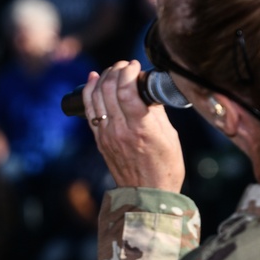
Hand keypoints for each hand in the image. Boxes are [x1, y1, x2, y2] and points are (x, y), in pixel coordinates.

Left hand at [82, 60, 184, 191]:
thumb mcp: (169, 135)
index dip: (128, 71)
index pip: (126, 89)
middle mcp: (119, 129)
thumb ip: (156, 111)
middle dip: (115, 70)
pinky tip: (93, 79)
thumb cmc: (165, 166)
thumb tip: (147, 89)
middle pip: (108, 89)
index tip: (135, 64)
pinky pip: (90, 111)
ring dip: (103, 78)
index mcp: (140, 127)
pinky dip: (90, 92)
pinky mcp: (99, 140)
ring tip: (113, 70)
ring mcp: (106, 135)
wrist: (147, 194)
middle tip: (125, 65)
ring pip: (95, 96)